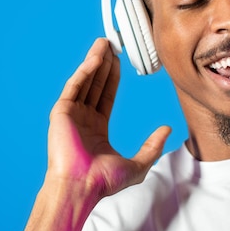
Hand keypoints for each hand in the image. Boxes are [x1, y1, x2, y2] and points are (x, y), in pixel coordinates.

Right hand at [46, 38, 170, 199]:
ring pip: (85, 81)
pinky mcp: (61, 113)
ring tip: (104, 43)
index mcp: (96, 128)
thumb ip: (153, 146)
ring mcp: (71, 115)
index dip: (113, 77)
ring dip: (94, 61)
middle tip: (112, 44)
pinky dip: (84, 71)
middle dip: (104, 64)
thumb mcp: (138, 164)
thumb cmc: (105, 182)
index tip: (119, 60)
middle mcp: (82, 119)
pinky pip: (74, 87)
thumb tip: (168, 129)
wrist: (82, 187)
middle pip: (95, 84)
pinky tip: (95, 59)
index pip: (105, 95)